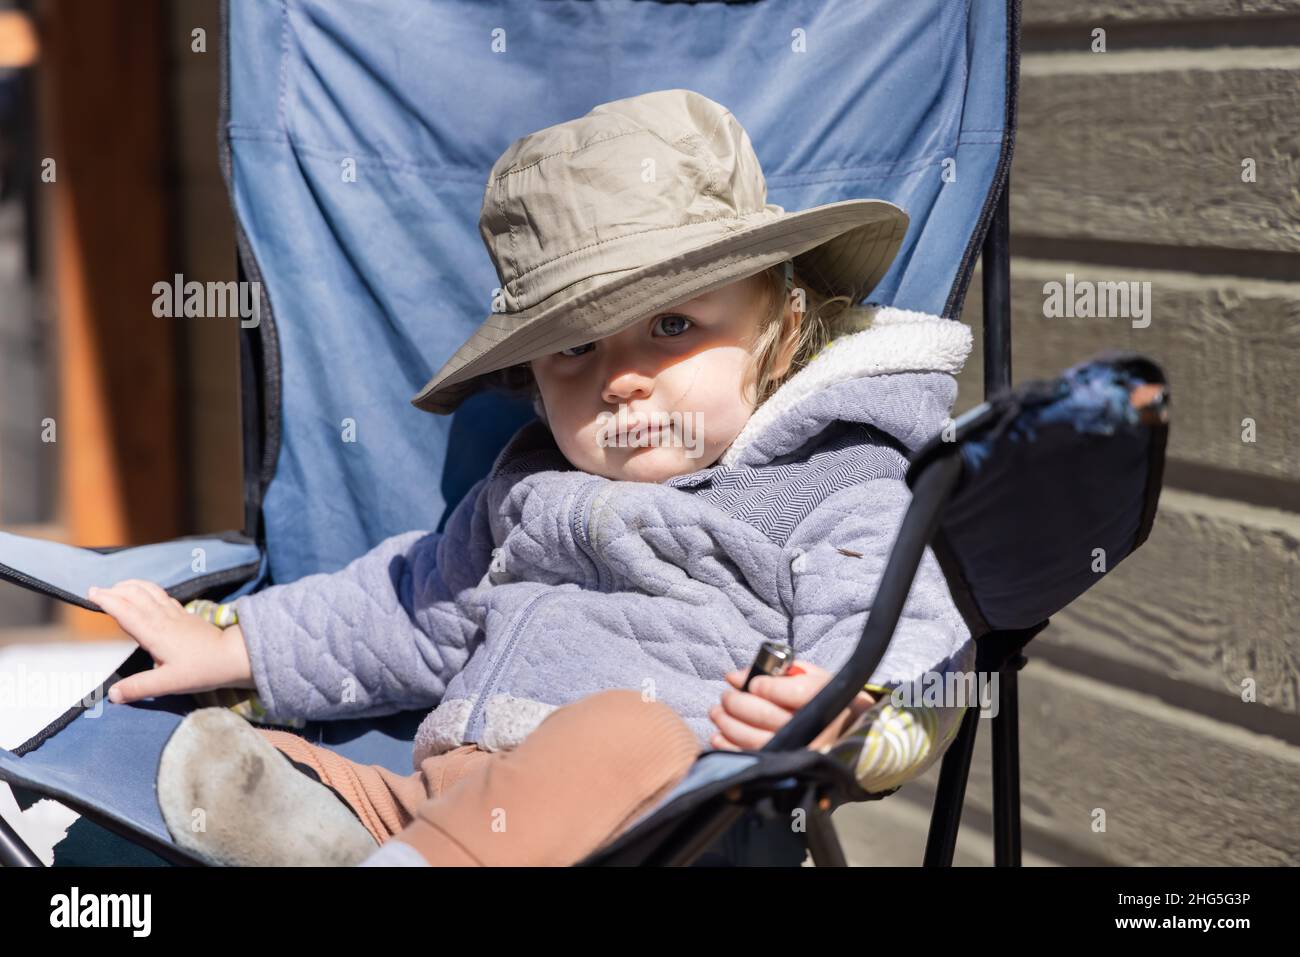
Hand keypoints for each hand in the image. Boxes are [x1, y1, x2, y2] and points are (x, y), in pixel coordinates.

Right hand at [87, 580, 255, 704]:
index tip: (91, 593)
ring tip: (117, 586)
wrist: (233, 656)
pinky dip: (149, 589)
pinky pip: (163, 595)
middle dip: (114, 590)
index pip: (126, 612)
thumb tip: (112, 694)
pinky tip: (146, 592)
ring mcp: (175, 614)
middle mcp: (163, 618)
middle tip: (96, 590)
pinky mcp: (185, 614)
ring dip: (131, 585)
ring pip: (150, 591)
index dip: (107, 601)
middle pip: (135, 595)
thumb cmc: (203, 670)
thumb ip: (140, 687)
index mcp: (155, 633)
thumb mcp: (169, 683)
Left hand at [708, 659, 875, 752]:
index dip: (763, 686)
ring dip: (727, 723)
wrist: (846, 733)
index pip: (790, 693)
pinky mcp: (784, 767)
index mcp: (823, 699)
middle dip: (736, 703)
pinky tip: (719, 735)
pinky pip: (751, 757)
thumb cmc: (821, 697)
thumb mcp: (808, 675)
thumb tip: (735, 676)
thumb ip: (775, 671)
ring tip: (718, 712)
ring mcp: (797, 751)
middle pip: (765, 715)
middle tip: (726, 696)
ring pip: (753, 738)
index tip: (752, 683)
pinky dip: (729, 746)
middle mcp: (812, 728)